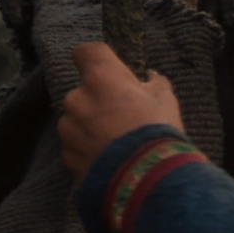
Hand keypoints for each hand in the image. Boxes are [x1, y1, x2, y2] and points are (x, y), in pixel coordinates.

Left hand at [58, 42, 183, 180]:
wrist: (144, 180)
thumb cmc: (157, 132)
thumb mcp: (166, 101)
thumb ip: (154, 84)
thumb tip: (150, 78)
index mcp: (101, 78)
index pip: (86, 52)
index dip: (96, 60)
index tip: (109, 70)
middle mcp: (78, 98)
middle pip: (84, 91)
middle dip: (99, 100)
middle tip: (123, 116)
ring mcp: (69, 129)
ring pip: (77, 120)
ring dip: (91, 126)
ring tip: (116, 144)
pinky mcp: (67, 156)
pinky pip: (76, 146)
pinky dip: (88, 150)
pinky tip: (110, 160)